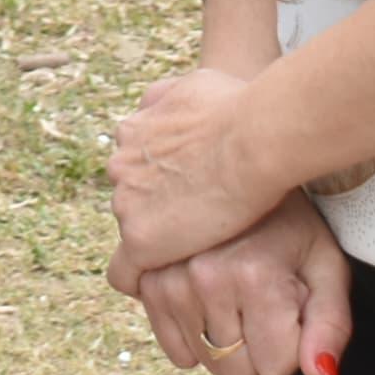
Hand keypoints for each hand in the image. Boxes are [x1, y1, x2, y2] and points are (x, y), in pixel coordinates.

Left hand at [107, 66, 287, 292]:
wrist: (253, 139)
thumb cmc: (240, 109)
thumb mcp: (194, 83)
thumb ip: (167, 96)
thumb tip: (154, 102)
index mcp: (133, 133)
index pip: (134, 169)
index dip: (159, 187)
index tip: (184, 199)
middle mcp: (121, 166)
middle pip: (132, 201)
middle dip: (159, 212)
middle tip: (200, 227)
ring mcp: (127, 204)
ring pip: (135, 233)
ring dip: (161, 242)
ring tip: (197, 255)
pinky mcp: (141, 241)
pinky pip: (126, 273)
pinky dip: (142, 281)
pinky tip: (167, 291)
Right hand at [132, 188, 352, 374]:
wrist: (235, 168)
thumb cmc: (289, 221)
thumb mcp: (325, 265)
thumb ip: (331, 324)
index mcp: (254, 277)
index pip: (276, 367)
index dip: (290, 342)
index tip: (288, 302)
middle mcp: (205, 278)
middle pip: (237, 369)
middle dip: (256, 345)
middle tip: (260, 296)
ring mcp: (170, 277)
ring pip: (205, 361)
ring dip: (223, 338)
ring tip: (233, 289)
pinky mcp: (148, 279)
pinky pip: (173, 348)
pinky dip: (192, 336)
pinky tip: (207, 299)